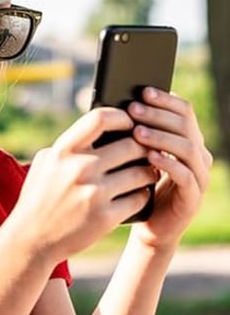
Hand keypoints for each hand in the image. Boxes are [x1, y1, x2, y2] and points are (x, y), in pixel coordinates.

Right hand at [13, 107, 158, 261]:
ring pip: (141, 173)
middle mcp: (80, 168)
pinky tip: (138, 194)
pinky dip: (142, 195)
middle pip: (131, 145)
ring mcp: (94, 194)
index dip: (121, 117)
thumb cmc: (38, 196)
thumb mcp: (45, 163)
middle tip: (147, 151)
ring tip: (147, 173)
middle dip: (143, 147)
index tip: (129, 122)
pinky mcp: (106, 218)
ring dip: (148, 172)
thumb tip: (98, 129)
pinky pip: (139, 198)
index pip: (100, 119)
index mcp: (63, 151)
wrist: (31, 239)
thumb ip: (69, 145)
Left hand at [126, 87, 211, 248]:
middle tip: (133, 109)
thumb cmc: (134, 183)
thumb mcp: (133, 153)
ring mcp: (199, 176)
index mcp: (186, 139)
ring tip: (137, 132)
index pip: (184, 110)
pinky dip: (167, 163)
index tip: (142, 91)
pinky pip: (185, 175)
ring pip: (187, 147)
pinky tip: (149, 157)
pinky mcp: (193, 197)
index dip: (165, 99)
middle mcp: (197, 154)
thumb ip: (134, 131)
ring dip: (161, 136)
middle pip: (185, 125)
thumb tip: (114, 104)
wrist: (144, 223)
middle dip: (157, 114)